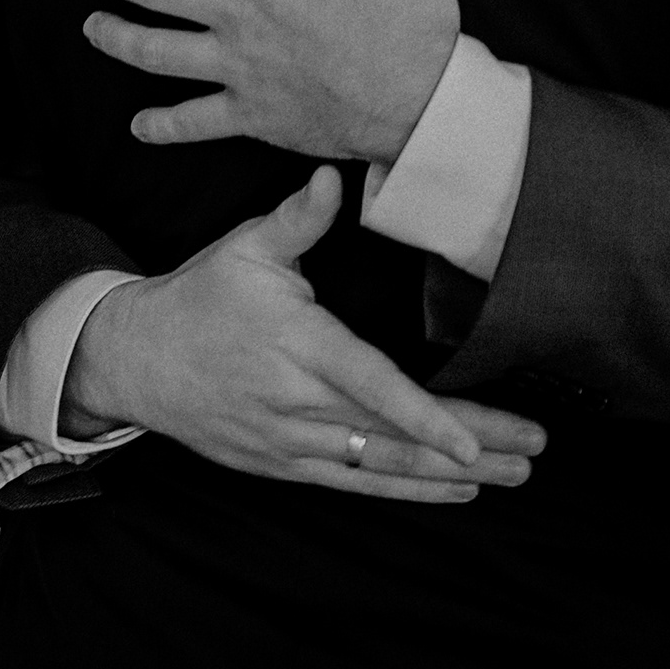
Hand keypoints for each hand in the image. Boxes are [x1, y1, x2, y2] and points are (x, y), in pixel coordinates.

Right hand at [61, 169, 541, 501]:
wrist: (136, 361)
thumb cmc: (198, 299)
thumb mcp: (244, 249)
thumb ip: (298, 219)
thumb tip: (333, 178)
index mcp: (297, 345)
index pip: (371, 387)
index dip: (425, 417)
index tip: (474, 443)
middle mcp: (297, 403)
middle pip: (395, 433)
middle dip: (472, 446)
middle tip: (534, 450)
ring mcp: (290, 442)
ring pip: (382, 466)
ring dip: (452, 475)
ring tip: (515, 475)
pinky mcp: (284, 466)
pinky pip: (356, 484)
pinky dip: (408, 489)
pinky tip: (457, 489)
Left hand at [82, 0, 458, 162]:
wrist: (425, 99)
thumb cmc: (413, 12)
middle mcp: (240, 16)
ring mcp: (240, 70)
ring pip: (158, 52)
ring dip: (118, 37)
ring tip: (91, 26)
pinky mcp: (253, 116)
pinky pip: (195, 122)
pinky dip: (162, 126)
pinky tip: (138, 126)